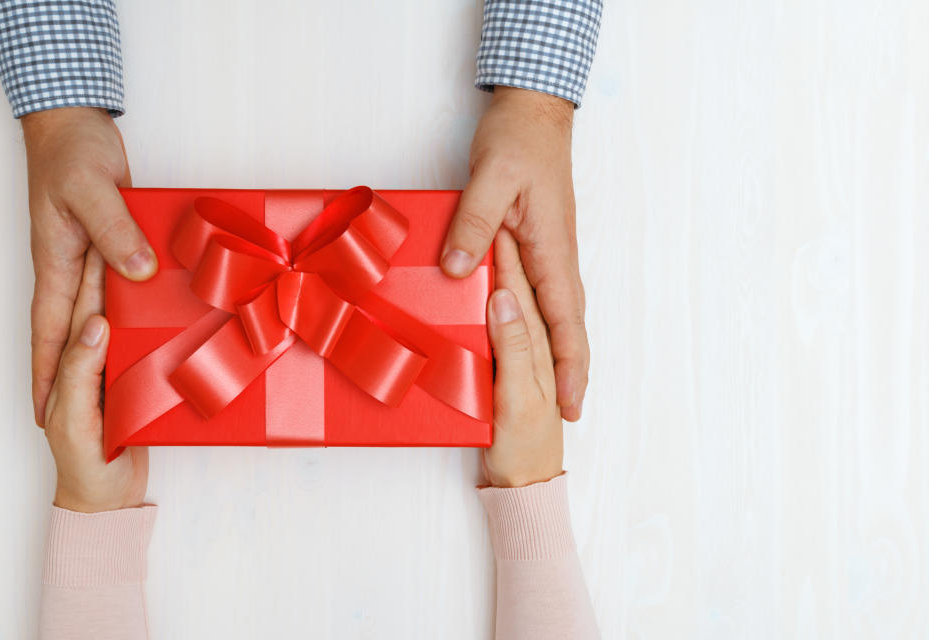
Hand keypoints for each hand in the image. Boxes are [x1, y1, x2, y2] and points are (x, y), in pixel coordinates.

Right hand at [22, 107, 156, 426]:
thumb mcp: (93, 190)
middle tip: (75, 418)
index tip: (43, 413)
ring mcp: (85, 258)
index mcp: (56, 263)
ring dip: (92, 350)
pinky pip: (110, 289)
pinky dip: (118, 313)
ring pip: (88, 315)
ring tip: (108, 388)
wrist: (75, 125)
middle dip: (64, 377)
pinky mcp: (104, 246)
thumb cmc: (72, 153)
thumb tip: (136, 273)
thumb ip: (115, 232)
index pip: (48, 331)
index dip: (46, 374)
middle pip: (64, 334)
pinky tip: (138, 329)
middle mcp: (67, 268)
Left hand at [44, 249, 148, 512]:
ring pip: (125, 324)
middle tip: (132, 241)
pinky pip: (144, 346)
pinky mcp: (137, 385)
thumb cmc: (83, 466)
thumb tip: (95, 324)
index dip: (89, 279)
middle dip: (111, 278)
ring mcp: (113, 373)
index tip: (105, 244)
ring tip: (152, 263)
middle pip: (101, 310)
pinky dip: (153, 325)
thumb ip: (80, 372)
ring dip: (135, 297)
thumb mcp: (76, 420)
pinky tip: (167, 308)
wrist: (108, 502)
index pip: (78, 312)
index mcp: (67, 367)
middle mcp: (89, 363)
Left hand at [441, 86, 587, 420]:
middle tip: (569, 411)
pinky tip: (532, 338)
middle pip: (571, 326)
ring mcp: (552, 253)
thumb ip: (475, 225)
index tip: (570, 402)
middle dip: (573, 371)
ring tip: (556, 389)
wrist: (534, 113)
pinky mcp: (540, 245)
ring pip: (562, 314)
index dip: (569, 365)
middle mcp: (558, 258)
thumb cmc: (519, 141)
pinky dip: (549, 327)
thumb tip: (459, 271)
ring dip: (563, 352)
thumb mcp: (491, 179)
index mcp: (552, 250)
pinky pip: (547, 296)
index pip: (566, 321)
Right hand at [483, 229, 562, 487]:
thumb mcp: (518, 396)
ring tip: (472, 254)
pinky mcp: (507, 372)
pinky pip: (498, 328)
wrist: (525, 490)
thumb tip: (503, 299)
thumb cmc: (526, 447)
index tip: (488, 225)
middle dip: (500, 263)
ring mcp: (521, 357)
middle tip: (476, 229)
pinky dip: (488, 307)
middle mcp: (535, 344)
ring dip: (493, 282)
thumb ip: (514, 345)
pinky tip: (474, 301)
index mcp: (542, 344)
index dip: (505, 258)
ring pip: (508, 307)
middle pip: (516, 293)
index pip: (520, 289)